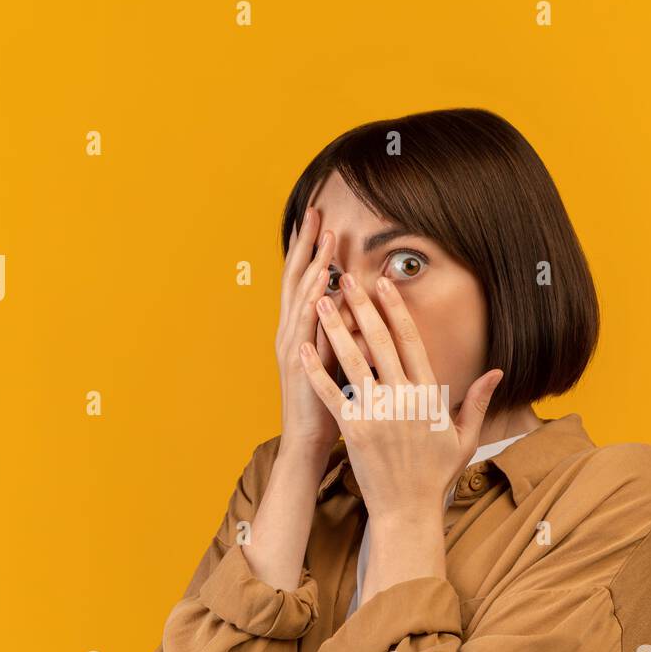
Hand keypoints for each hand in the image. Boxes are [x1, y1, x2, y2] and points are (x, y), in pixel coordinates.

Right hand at [276, 207, 340, 457]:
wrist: (308, 441)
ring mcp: (291, 346)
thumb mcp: (336, 362)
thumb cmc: (326, 405)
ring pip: (300, 296)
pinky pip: (305, 328)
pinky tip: (321, 282)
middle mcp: (290, 332)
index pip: (304, 280)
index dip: (309, 249)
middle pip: (296, 277)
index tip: (318, 219)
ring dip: (311, 263)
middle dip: (305, 243)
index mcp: (300, 330)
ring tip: (321, 234)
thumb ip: (343, 334)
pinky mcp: (298, 364)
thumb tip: (360, 309)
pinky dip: (311, 302)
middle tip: (314, 210)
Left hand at [298, 270, 503, 527]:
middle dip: (363, 307)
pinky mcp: (354, 429)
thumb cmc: (435, 475)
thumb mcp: (463, 438)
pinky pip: (331, 394)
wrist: (408, 511)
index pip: (411, 342)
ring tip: (320, 301)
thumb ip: (477, 401)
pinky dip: (316, 371)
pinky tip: (303, 348)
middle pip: (381, 342)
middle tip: (348, 278)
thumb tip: (496, 373)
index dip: (397, 310)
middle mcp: (403, 399)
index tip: (385, 284)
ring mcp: (377, 413)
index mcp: (428, 395)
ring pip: (353, 361)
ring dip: (335, 328)